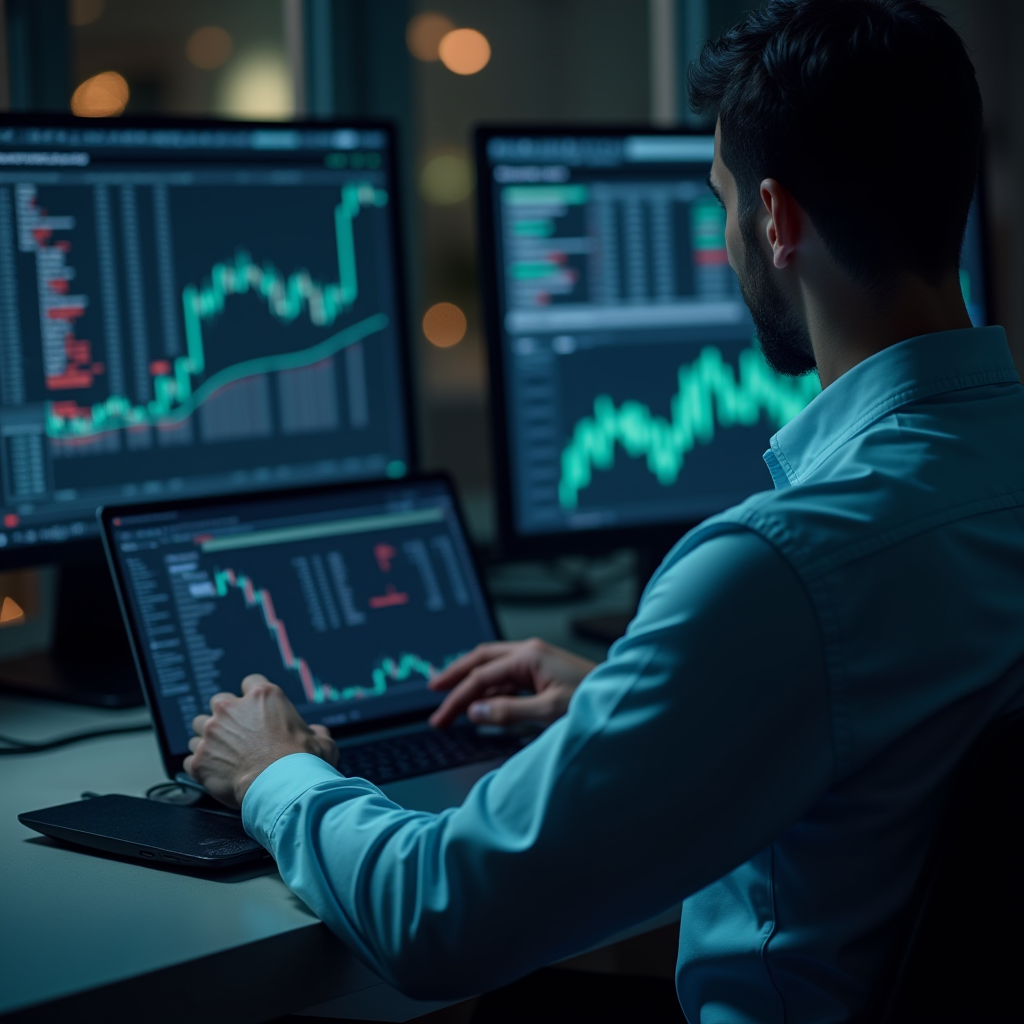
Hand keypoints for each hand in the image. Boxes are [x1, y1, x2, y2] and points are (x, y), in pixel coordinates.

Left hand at [184, 675, 338, 808]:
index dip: (252, 697)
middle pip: (219, 701)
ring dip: (209, 738)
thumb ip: (315, 732)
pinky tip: (213, 772)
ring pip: (199, 726)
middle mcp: (233, 708)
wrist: (281, 788)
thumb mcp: (322, 741)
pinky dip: (199, 763)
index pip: (250, 682)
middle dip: (226, 715)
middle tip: (237, 733)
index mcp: (263, 697)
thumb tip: (317, 734)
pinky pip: (190, 757)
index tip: (255, 710)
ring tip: (221, 753)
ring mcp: (212, 733)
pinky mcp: (199, 759)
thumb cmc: (303, 762)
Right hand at [428, 638, 594, 728]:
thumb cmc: (594, 701)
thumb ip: (508, 712)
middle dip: (455, 675)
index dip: (457, 698)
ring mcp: (537, 661)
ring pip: (493, 668)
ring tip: (452, 700)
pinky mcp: (543, 672)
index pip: (481, 676)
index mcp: (528, 656)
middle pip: (481, 660)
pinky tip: (483, 705)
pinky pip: (507, 678)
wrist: (623, 699)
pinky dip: (490, 690)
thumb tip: (475, 713)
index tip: (440, 717)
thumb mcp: (548, 712)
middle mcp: (530, 653)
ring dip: (472, 683)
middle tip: (433, 691)